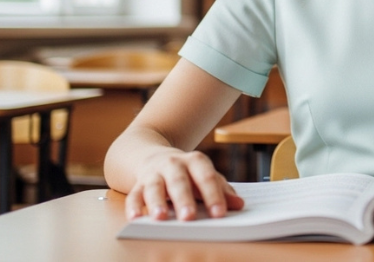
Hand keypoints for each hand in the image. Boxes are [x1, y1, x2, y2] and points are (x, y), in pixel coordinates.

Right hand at [125, 149, 243, 220]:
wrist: (153, 155)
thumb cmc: (187, 172)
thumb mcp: (204, 176)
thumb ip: (221, 190)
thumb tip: (239, 205)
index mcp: (196, 161)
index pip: (207, 177)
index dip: (214, 195)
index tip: (219, 214)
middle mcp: (174, 164)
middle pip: (180, 181)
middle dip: (184, 199)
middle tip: (189, 217)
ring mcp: (154, 173)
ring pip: (155, 187)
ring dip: (157, 202)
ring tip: (160, 217)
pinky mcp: (138, 184)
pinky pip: (134, 194)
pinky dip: (133, 206)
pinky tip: (135, 218)